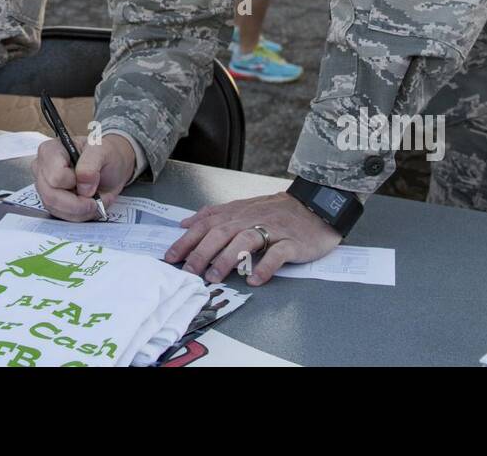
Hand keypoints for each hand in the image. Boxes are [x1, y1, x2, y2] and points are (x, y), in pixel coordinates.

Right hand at [31, 133, 135, 221]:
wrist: (110, 167)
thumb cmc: (104, 154)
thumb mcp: (103, 151)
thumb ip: (91, 164)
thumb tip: (83, 187)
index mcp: (51, 150)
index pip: (55, 176)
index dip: (74, 182)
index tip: (90, 180)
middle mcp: (42, 168)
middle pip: (51, 195)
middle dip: (76, 203)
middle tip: (94, 201)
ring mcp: (44, 186)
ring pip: (54, 208)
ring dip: (78, 211)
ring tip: (92, 201)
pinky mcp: (50, 200)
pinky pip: (59, 215)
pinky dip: (77, 214)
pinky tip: (86, 205)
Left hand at [165, 191, 342, 286]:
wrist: (316, 206)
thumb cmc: (277, 211)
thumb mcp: (243, 208)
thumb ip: (214, 215)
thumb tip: (186, 223)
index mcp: (237, 212)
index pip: (207, 224)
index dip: (187, 240)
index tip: (170, 258)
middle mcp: (251, 219)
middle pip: (221, 232)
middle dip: (201, 252)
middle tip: (188, 272)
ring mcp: (273, 229)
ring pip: (245, 241)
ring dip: (227, 259)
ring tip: (214, 277)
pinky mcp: (293, 242)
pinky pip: (278, 254)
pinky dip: (265, 267)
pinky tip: (253, 280)